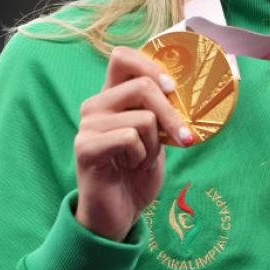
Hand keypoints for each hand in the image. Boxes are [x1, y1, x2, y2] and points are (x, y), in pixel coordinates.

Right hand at [74, 46, 194, 240]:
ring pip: (143, 117)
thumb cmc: (137, 172)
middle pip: (143, 86)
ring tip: (141, 160)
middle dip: (172, 115)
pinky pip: (130, 138)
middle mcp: (96, 104)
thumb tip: (184, 91)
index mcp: (112, 96)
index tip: (173, 89)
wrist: (118, 213)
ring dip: (154, 145)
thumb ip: (161, 111)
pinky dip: (141, 156)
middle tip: (183, 138)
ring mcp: (88, 125)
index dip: (151, 65)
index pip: (123, 56)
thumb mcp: (156, 136)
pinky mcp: (85, 147)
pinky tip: (130, 168)